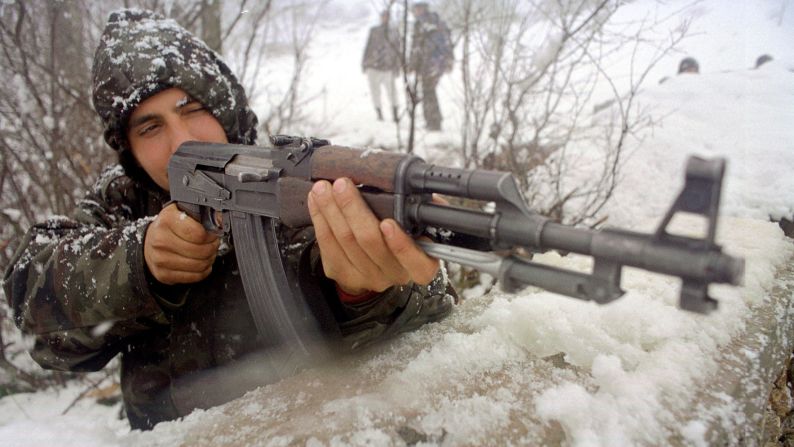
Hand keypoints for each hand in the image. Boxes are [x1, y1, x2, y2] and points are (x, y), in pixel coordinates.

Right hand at [143, 203, 219, 284]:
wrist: (150, 242)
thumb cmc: (169, 227)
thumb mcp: (181, 212)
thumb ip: (201, 213)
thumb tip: (220, 218)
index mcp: (167, 221)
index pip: (198, 233)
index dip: (211, 235)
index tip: (213, 234)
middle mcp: (161, 240)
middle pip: (200, 251)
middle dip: (212, 247)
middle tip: (213, 244)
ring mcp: (161, 259)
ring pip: (199, 265)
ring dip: (209, 260)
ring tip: (208, 253)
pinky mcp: (164, 274)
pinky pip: (194, 277)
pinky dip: (203, 271)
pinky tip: (201, 263)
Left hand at [307, 178, 438, 295]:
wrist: (379, 259)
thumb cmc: (403, 231)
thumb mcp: (419, 222)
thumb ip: (421, 210)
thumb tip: (414, 187)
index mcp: (420, 264)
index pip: (417, 263)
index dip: (401, 245)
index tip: (387, 223)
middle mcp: (395, 274)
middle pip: (370, 242)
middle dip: (353, 209)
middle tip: (342, 185)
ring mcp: (368, 277)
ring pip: (345, 241)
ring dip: (331, 210)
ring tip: (323, 188)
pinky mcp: (344, 275)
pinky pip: (328, 246)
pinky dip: (320, 220)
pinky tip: (316, 202)